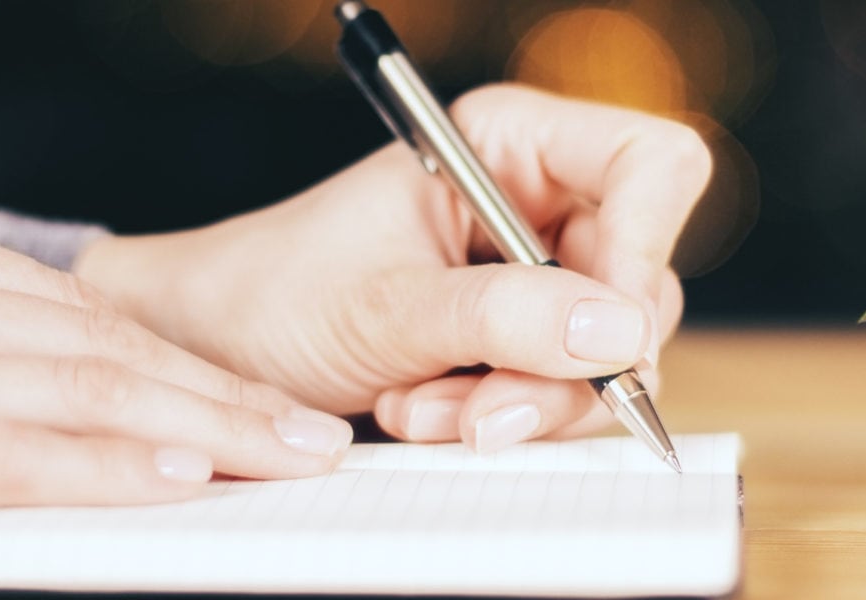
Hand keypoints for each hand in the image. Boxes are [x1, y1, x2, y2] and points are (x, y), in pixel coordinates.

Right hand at [0, 187, 350, 580]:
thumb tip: (23, 371)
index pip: (70, 308)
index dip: (172, 360)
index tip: (243, 397)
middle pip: (96, 344)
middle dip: (214, 393)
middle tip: (303, 432)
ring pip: (77, 390)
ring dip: (198, 430)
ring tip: (279, 461)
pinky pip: (7, 454)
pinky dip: (103, 470)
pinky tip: (176, 484)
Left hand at [76, 85, 710, 450]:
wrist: (215, 352)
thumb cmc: (272, 293)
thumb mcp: (382, 306)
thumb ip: (499, 316)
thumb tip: (617, 331)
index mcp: (510, 144)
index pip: (650, 165)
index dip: (645, 246)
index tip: (595, 328)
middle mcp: (539, 206)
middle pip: (639, 283)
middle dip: (560, 364)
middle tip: (479, 410)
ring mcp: (537, 281)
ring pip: (610, 357)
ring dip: (520, 404)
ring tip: (420, 410)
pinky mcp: (523, 345)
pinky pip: (566, 395)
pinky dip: (503, 421)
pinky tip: (424, 413)